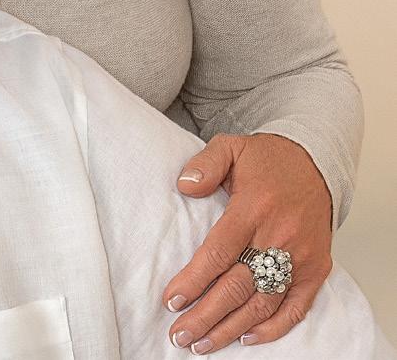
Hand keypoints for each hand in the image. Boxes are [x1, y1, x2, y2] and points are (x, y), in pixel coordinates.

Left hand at [162, 133, 332, 351]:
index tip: (171, 301)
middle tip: (180, 335)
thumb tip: (184, 186)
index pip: (219, 253)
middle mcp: (278, 237)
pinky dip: (273, 327)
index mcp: (253, 208)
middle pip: (238, 286)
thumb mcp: (230, 147)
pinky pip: (296, 307)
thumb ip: (205, 165)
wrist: (316, 164)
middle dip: (206, 315)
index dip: (194, 280)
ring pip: (263, 303)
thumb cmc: (266, 159)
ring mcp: (300, 257)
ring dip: (232, 328)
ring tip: (203, 344)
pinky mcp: (316, 269)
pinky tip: (247, 337)